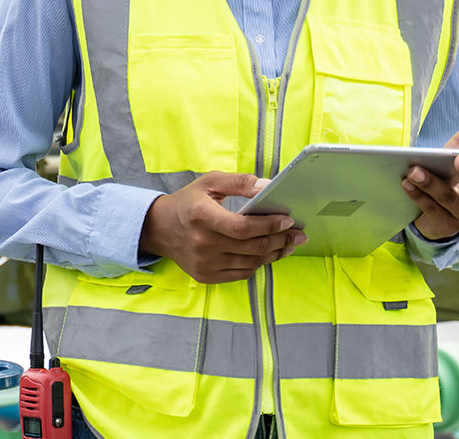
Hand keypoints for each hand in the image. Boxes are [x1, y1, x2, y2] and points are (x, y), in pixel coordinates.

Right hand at [140, 171, 306, 283]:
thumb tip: (267, 186)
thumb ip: (239, 182)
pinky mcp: (206, 276)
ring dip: (274, 254)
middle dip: (281, 240)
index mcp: (201, 216)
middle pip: (251, 247)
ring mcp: (204, 263)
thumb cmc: (188, 202)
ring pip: (251, 263)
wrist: (160, 228)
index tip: (288, 220)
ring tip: (288, 244)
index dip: (269, 225)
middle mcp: (202, 243)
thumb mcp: (210, 182)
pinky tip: (268, 254)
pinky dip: (258, 264)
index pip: (242, 227)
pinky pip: (241, 273)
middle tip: (298, 234)